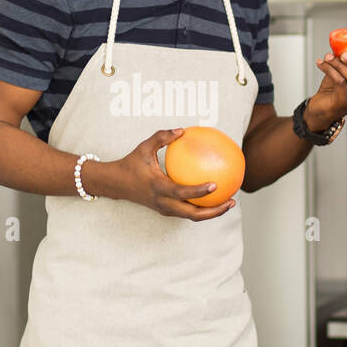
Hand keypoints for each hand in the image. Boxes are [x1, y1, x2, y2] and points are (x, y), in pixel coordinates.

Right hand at [88, 129, 234, 220]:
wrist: (116, 184)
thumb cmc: (131, 163)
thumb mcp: (144, 147)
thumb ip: (162, 137)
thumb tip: (182, 130)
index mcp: (158, 188)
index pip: (182, 192)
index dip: (199, 191)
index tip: (215, 184)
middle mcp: (163, 202)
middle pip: (192, 214)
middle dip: (214, 211)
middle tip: (231, 201)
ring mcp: (164, 209)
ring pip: (191, 216)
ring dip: (210, 213)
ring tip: (228, 202)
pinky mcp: (165, 210)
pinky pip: (186, 212)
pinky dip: (201, 208)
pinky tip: (212, 197)